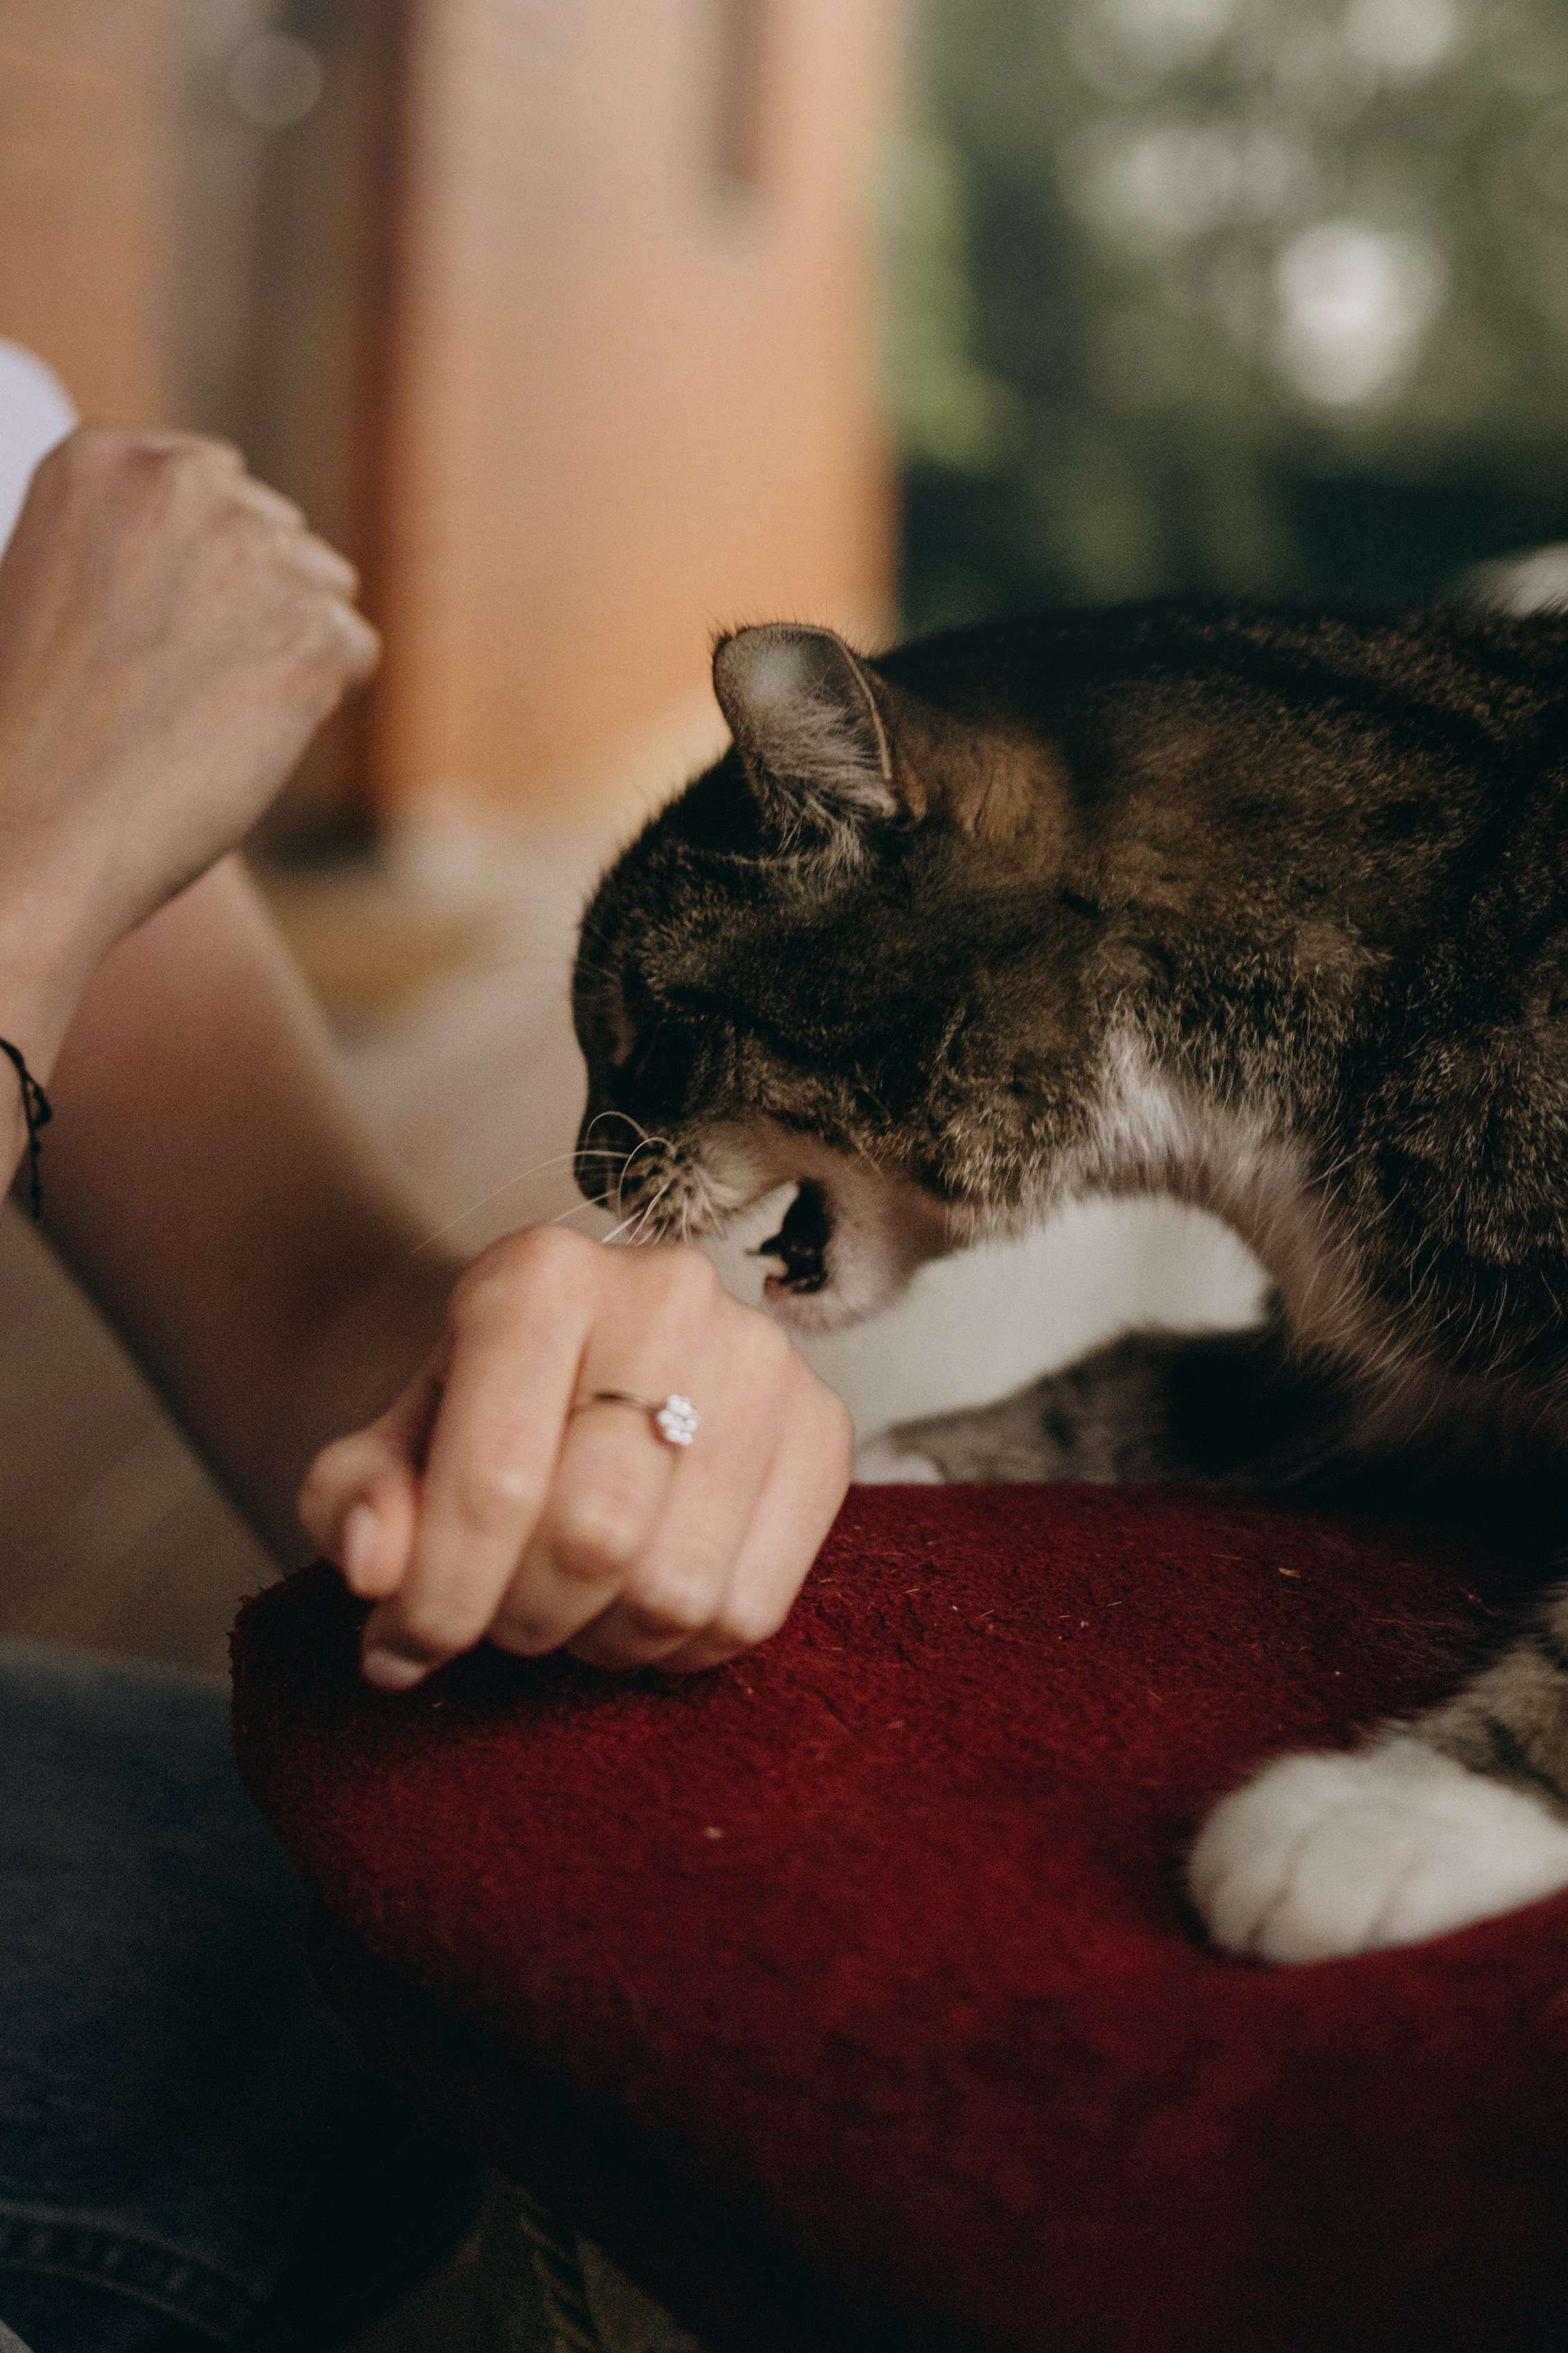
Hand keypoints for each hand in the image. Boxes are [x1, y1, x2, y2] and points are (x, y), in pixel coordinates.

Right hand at [0, 426, 378, 1048]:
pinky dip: (316, 701)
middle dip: (253, 598)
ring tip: (204, 711)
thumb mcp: (53, 582)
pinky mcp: (312, 630)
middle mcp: (184, 484)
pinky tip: (241, 737)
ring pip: (325, 588)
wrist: (34, 821)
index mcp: (103, 459)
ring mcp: (257, 552)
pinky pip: (353, 652)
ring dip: (289, 644)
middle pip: (276, 530)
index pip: (209, 482)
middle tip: (184, 681)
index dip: (200, 562)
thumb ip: (134, 543)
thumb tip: (216, 563)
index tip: (168, 622)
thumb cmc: (31, 726)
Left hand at [298, 1227, 852, 1681]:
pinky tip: (636, 1611)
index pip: (494, 1481)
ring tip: (565, 1610)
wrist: (573, 1371)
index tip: (395, 1650)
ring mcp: (762, 1357)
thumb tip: (373, 1563)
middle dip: (520, 1620)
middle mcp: (666, 1292)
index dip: (438, 1601)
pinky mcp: (825, 1426)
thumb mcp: (384, 1451)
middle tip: (493, 1622)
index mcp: (538, 1276)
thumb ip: (354, 1502)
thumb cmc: (471, 1420)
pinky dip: (680, 1649)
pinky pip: (753, 1607)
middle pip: (593, 1537)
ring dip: (600, 1641)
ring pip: (676, 1586)